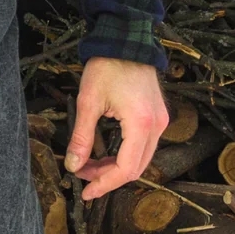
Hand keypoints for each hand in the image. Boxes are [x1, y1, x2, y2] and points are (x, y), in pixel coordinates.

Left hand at [64, 57, 168, 200]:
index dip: (105, 184)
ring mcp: (161, 122)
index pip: (126, 169)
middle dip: (108, 178)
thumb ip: (81, 136)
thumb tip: (73, 165)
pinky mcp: (157, 117)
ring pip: (141, 159)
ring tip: (89, 166)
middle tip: (83, 179)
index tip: (87, 192)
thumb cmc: (107, 67)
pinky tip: (104, 154)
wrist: (126, 41)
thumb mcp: (88, 101)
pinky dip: (124, 154)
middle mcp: (157, 127)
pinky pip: (143, 146)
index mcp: (141, 124)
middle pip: (136, 168)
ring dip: (115, 167)